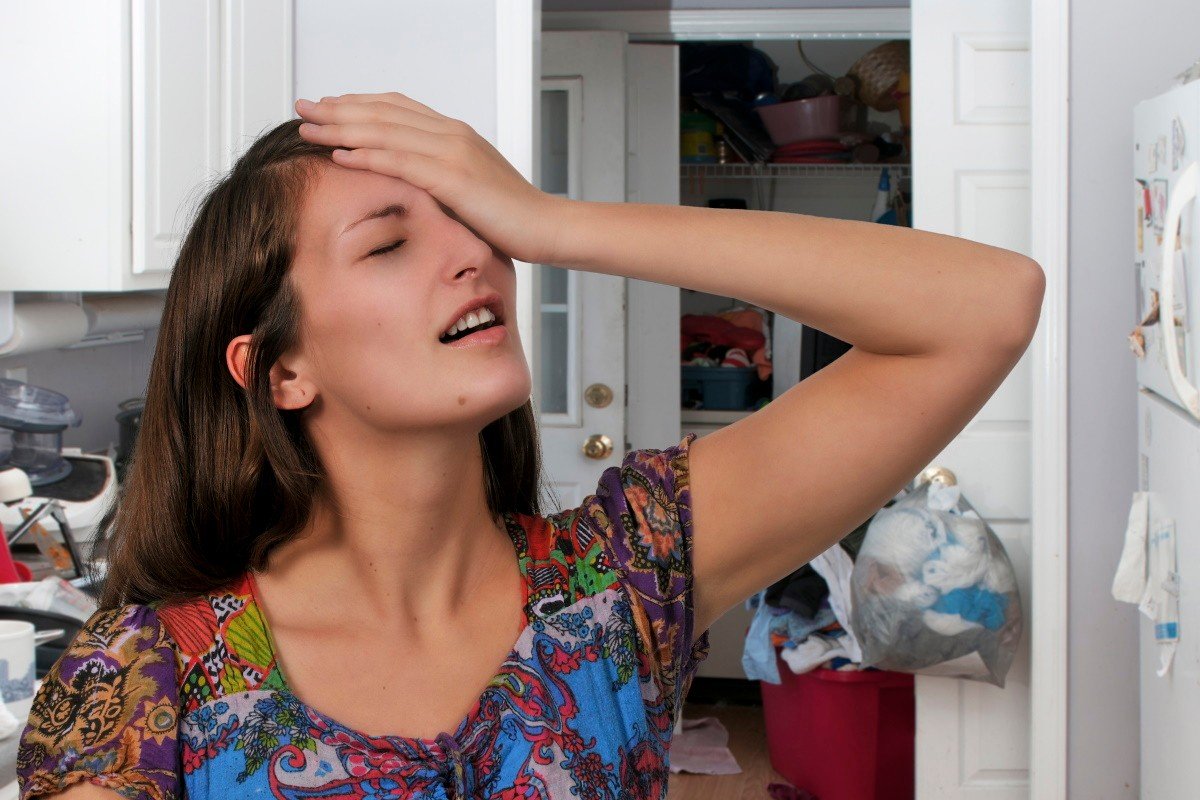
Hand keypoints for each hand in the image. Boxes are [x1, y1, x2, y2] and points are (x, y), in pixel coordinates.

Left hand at [295, 92, 562, 264]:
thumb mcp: (471, 189)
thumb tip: (414, 186)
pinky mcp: (453, 178)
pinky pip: (400, 161)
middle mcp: (451, 134)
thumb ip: (443, 179)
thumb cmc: (512, 217)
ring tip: (309, 128)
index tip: (327, 107)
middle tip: (302, 108)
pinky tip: (340, 155)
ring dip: (341, 128)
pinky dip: (366, 155)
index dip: (358, 104)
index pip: (397, 108)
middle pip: (383, 113)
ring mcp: (452, 153)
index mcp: (455, 134)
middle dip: (338, 110)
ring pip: (385, 131)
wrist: (546, 227)